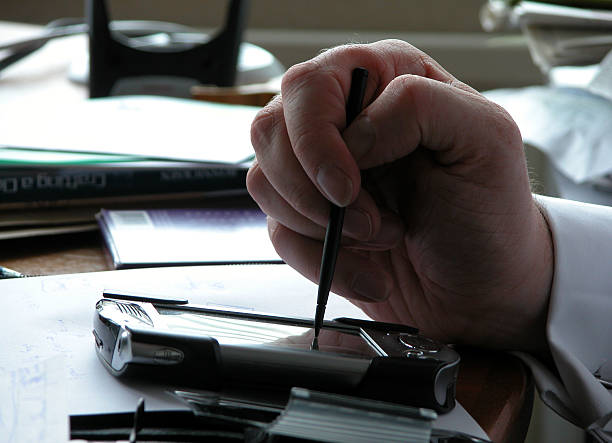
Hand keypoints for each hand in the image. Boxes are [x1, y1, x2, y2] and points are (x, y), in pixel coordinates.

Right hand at [246, 40, 552, 352]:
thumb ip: (419, 106)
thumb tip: (352, 134)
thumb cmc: (489, 212)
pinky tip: (367, 268)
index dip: (317, 141)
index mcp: (383, 79)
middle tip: (372, 223)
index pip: (309, 86)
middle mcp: (343, 118)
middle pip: (271, 132)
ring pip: (265, 182)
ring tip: (381, 239)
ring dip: (320, 229)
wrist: (480, 287)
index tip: (349, 190)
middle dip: (315, 192)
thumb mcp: (484, 141)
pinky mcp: (309, 215)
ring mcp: (320, 168)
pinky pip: (278, 232)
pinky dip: (320, 262)